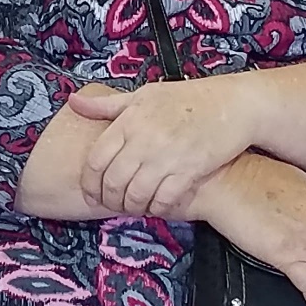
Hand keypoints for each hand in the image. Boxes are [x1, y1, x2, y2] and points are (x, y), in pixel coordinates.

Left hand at [70, 76, 258, 218]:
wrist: (233, 105)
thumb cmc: (185, 99)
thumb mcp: (143, 96)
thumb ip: (106, 105)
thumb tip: (72, 103)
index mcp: (130, 120)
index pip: (96, 160)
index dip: (89, 182)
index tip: (91, 192)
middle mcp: (145, 139)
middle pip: (113, 181)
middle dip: (108, 200)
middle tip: (111, 204)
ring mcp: (167, 156)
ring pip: (136, 195)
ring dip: (131, 207)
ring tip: (132, 207)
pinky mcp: (190, 171)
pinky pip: (164, 201)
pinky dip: (156, 209)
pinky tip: (155, 207)